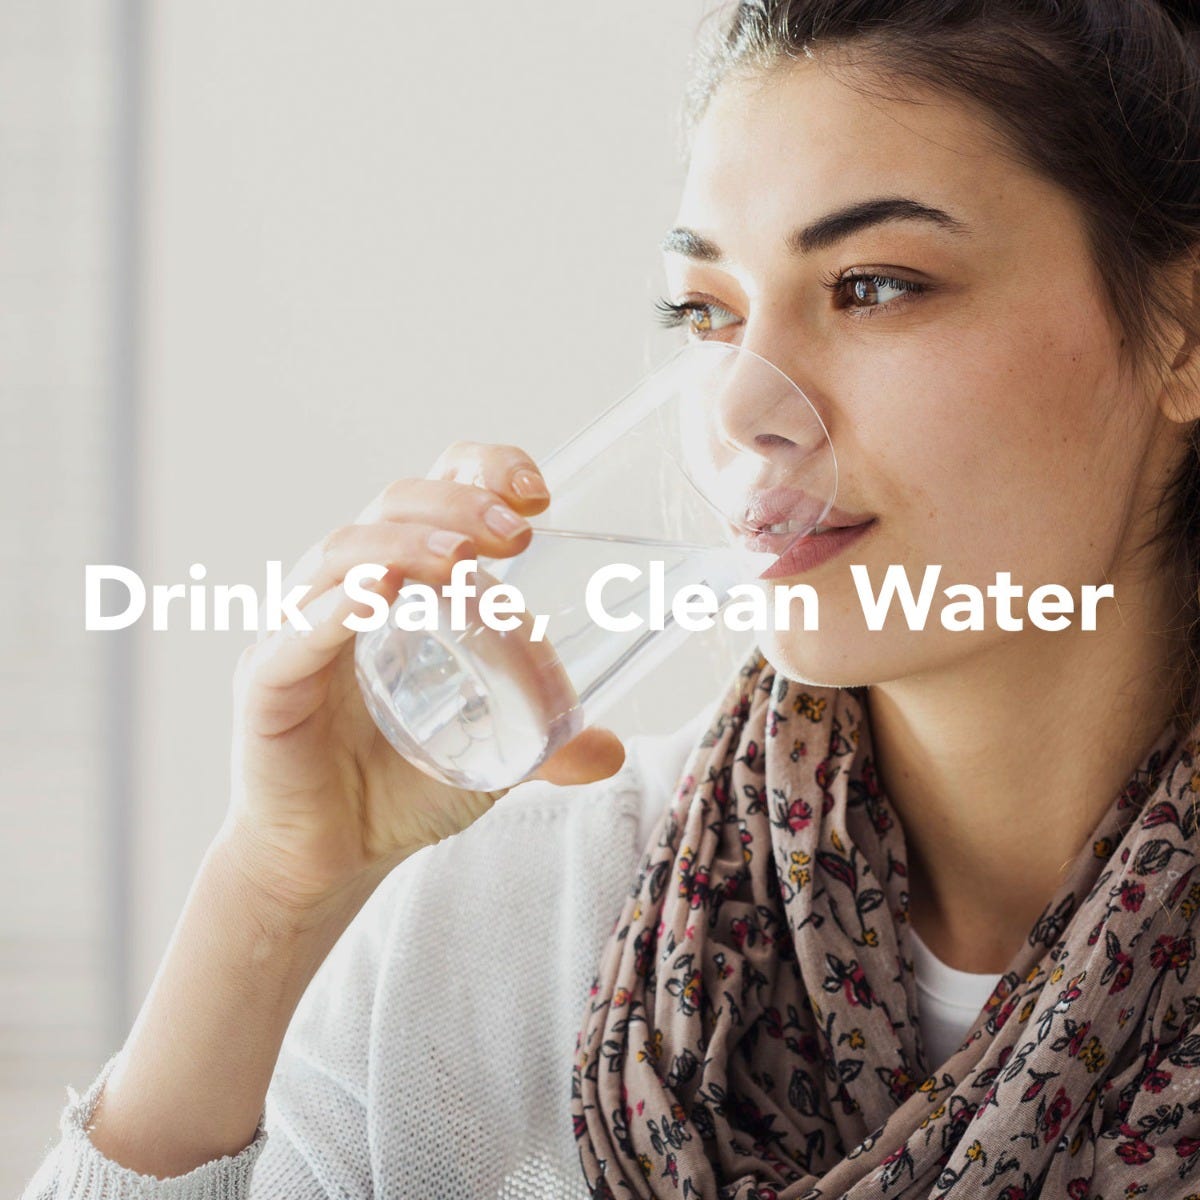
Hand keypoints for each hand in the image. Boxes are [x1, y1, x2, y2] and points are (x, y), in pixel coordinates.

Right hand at [224, 442, 624, 917]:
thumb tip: (611, 750)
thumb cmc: (398, 788)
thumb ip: (548, 746)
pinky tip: (381, 590)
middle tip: (518, 535)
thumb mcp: (491, 758)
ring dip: (407, 542)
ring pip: (344, 551)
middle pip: (393, 505)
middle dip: (459, 504)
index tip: (540, 494)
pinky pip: (298, 629)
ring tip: (463, 559)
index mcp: (401, 585)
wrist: (328, 858)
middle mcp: (347, 589)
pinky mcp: (267, 679)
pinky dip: (339, 602)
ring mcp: (300, 627)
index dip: (481, 471)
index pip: (432, 492)